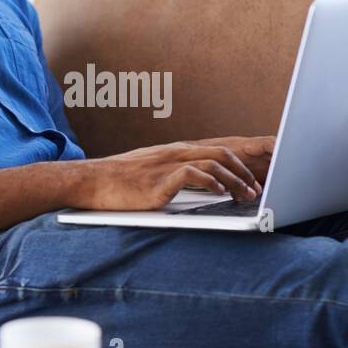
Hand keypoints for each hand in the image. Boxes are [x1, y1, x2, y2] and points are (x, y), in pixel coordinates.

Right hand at [73, 136, 274, 210]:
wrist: (92, 181)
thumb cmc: (119, 181)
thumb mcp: (153, 174)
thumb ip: (175, 176)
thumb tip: (196, 187)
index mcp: (176, 151)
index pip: (217, 152)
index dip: (240, 165)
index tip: (252, 181)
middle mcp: (175, 153)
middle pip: (222, 154)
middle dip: (244, 172)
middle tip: (256, 190)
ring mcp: (167, 164)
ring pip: (213, 164)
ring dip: (234, 180)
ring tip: (244, 195)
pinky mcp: (159, 180)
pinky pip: (192, 174)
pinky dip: (211, 183)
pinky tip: (219, 193)